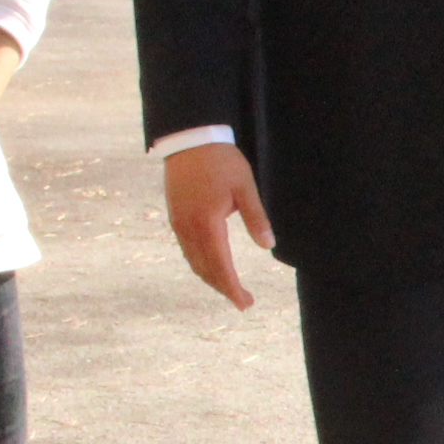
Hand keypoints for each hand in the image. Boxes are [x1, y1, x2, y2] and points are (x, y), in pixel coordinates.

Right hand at [164, 142, 274, 309]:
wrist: (189, 140)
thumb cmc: (221, 161)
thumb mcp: (245, 187)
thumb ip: (256, 218)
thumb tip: (268, 246)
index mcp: (207, 224)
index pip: (221, 266)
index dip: (232, 288)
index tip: (245, 303)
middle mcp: (189, 229)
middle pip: (205, 270)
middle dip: (223, 288)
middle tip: (242, 301)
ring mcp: (179, 224)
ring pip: (194, 262)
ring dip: (211, 278)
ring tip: (229, 288)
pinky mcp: (175, 217)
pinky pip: (187, 250)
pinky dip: (200, 264)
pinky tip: (212, 266)